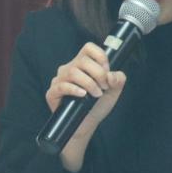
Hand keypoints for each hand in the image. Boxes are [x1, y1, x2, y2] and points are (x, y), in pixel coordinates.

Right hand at [45, 42, 127, 171]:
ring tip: (96, 95)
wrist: (87, 125)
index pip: (89, 47)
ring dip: (89, 83)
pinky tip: (83, 95)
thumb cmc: (97, 105)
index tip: (108, 71)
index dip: (100, 56)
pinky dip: (74, 90)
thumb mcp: (113, 91)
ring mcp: (59, 80)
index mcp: (83, 63)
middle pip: (83, 60)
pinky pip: (61, 86)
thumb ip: (118, 80)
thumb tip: (111, 75)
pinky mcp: (52, 93)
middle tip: (104, 87)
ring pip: (73, 72)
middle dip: (98, 74)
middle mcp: (69, 68)